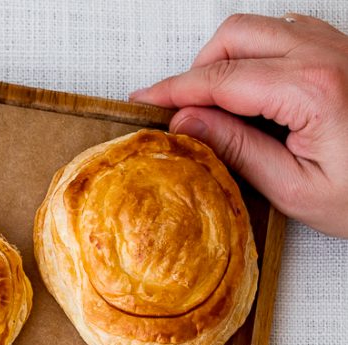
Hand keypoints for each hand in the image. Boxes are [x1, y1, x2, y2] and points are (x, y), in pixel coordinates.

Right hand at [129, 13, 347, 236]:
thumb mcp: (295, 188)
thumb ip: (238, 150)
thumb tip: (187, 122)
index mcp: (311, 90)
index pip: (221, 79)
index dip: (174, 90)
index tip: (142, 102)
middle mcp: (324, 53)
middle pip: (233, 37)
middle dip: (197, 71)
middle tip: (181, 114)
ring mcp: (335, 45)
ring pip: (257, 29)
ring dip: (225, 62)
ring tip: (216, 111)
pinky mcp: (340, 50)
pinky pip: (283, 35)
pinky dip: (254, 58)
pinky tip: (251, 98)